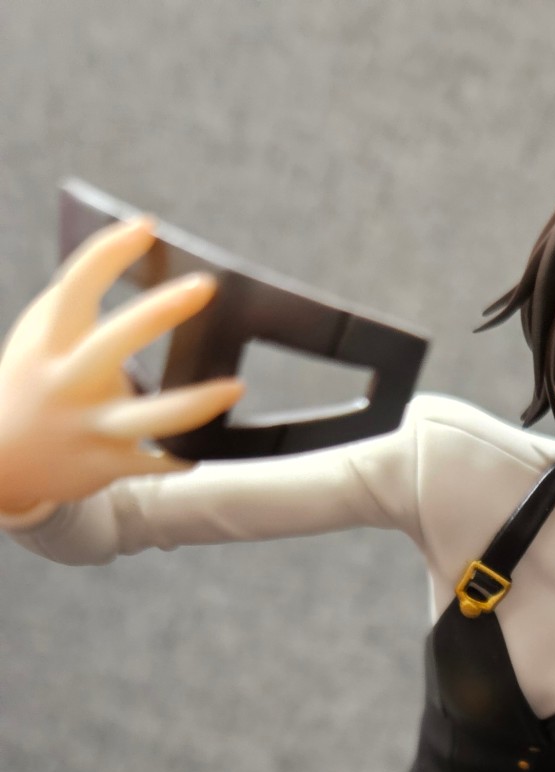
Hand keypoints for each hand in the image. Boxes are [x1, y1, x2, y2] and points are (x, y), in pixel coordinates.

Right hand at [0, 216, 243, 518]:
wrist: (3, 460)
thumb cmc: (35, 382)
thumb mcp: (38, 338)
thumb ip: (74, 305)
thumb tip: (132, 262)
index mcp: (48, 342)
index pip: (76, 286)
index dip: (109, 252)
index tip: (146, 227)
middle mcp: (67, 382)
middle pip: (115, 342)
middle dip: (160, 311)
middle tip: (205, 286)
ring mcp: (88, 426)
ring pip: (149, 417)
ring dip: (196, 404)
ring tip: (236, 386)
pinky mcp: (106, 464)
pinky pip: (155, 463)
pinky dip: (180, 456)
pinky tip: (200, 449)